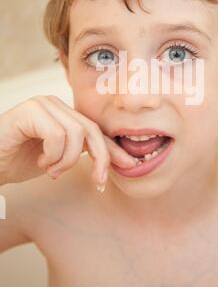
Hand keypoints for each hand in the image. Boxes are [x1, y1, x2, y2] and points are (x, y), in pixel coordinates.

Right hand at [0, 95, 135, 186]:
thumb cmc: (17, 161)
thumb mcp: (57, 159)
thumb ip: (79, 153)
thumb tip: (113, 161)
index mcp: (64, 115)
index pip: (96, 130)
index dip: (114, 148)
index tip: (131, 166)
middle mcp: (55, 105)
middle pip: (92, 130)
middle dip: (101, 158)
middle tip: (98, 181)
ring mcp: (42, 105)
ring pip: (77, 134)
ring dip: (66, 161)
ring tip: (50, 169)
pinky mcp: (29, 111)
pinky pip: (57, 135)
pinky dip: (52, 156)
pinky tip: (39, 162)